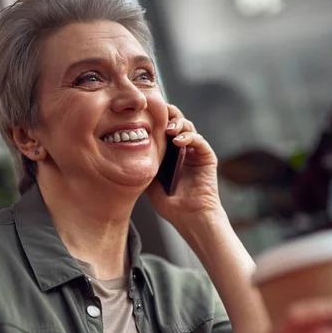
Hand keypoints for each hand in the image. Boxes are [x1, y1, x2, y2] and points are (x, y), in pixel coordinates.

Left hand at [146, 104, 222, 227]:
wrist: (189, 218)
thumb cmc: (170, 205)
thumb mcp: (149, 182)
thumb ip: (143, 165)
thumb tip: (124, 151)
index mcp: (168, 153)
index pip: (161, 127)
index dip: (154, 118)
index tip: (141, 115)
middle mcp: (182, 149)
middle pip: (175, 121)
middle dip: (167, 114)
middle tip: (157, 114)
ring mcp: (195, 152)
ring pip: (188, 127)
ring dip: (177, 124)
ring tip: (167, 129)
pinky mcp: (207, 156)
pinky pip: (199, 140)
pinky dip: (188, 137)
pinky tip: (177, 140)